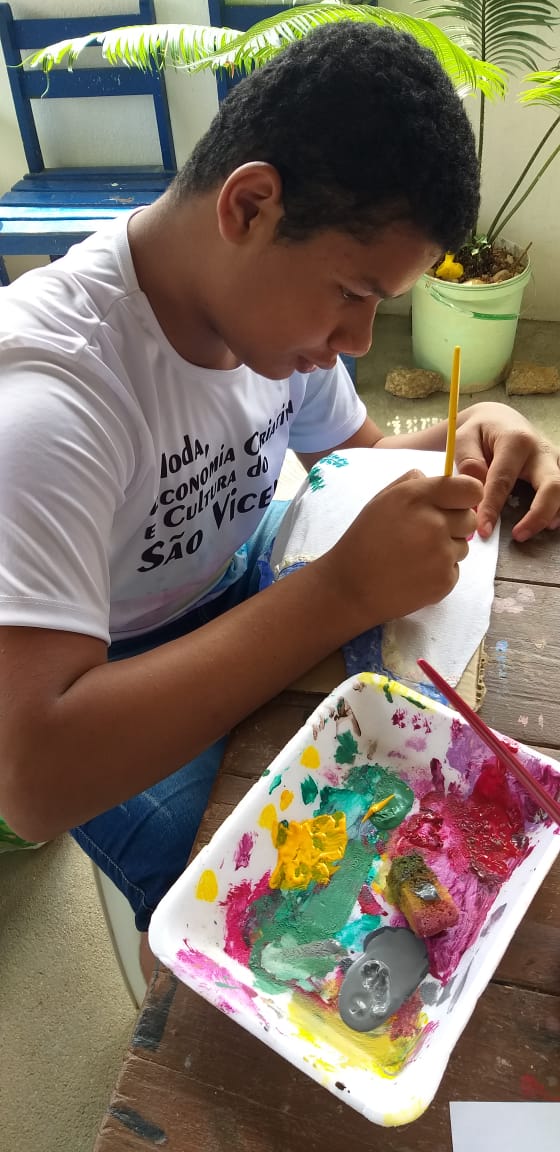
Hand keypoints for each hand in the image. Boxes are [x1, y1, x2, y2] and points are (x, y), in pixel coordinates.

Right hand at [319, 470, 482, 629]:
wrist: (350, 587)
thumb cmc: (364, 540)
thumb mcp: (381, 501)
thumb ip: (412, 483)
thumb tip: (437, 478)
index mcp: (417, 498)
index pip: (470, 489)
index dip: (466, 496)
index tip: (457, 504)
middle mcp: (434, 523)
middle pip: (469, 519)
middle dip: (454, 525)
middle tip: (426, 535)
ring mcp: (441, 554)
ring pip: (463, 546)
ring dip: (446, 550)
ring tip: (414, 556)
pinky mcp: (444, 580)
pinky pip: (455, 570)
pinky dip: (439, 572)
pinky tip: (414, 574)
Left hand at [454, 402, 559, 541]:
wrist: (498, 420)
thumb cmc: (478, 432)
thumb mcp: (463, 439)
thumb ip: (467, 463)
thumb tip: (477, 493)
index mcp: (516, 441)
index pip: (504, 481)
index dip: (492, 508)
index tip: (483, 530)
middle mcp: (541, 450)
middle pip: (552, 485)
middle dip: (538, 515)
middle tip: (518, 536)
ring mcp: (554, 460)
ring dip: (552, 514)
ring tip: (528, 531)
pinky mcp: (558, 469)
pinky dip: (557, 510)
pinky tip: (545, 524)